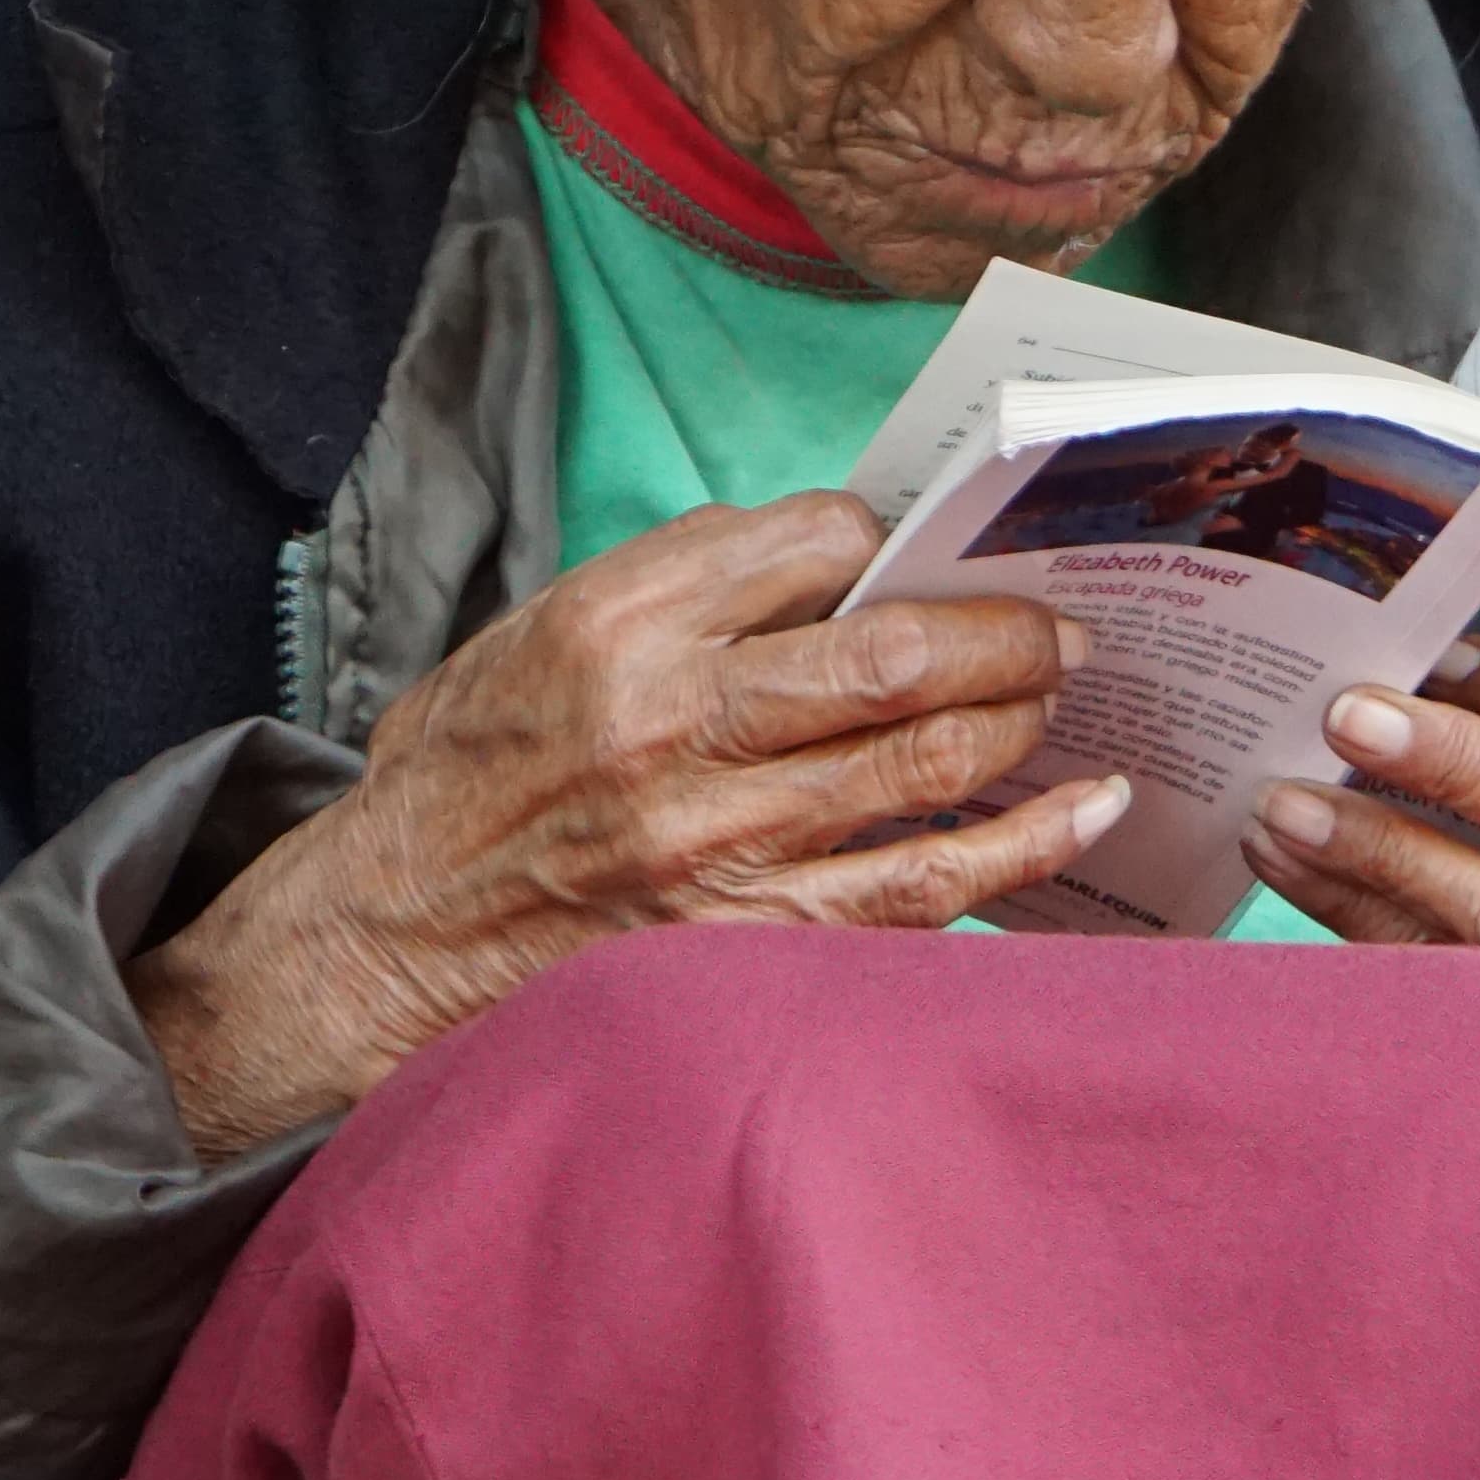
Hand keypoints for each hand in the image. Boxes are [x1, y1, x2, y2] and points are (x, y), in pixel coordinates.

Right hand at [134, 491, 1130, 1160]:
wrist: (389, 938)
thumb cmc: (474, 777)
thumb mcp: (539, 635)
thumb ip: (679, 587)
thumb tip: (836, 552)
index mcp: (618, 626)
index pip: (810, 542)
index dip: (894, 538)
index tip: (936, 549)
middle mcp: (674, 728)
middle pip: (896, 652)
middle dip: (1006, 627)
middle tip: (1060, 621)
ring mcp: (720, 845)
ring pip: (927, 764)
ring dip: (1025, 719)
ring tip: (1071, 692)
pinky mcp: (753, 940)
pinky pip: (926, 889)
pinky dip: (1025, 844)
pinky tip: (1089, 811)